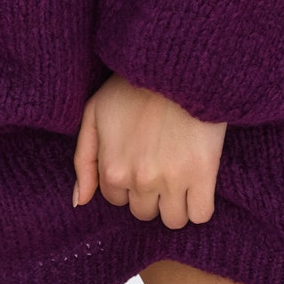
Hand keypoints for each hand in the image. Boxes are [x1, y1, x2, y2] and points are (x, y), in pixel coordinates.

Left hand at [72, 72, 225, 227]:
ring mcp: (173, 181)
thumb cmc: (131, 85)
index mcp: (113, 169)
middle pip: (144, 212)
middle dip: (149, 194)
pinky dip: (199, 206)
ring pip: (173, 220)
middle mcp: (140, 181)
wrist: (174, 64)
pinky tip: (197, 185)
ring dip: (175, 204)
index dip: (127, 182)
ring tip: (179, 176)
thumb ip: (84, 160)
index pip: (116, 200)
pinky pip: (200, 215)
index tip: (138, 161)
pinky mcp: (203, 175)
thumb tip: (80, 201)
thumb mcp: (94, 112)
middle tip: (159, 165)